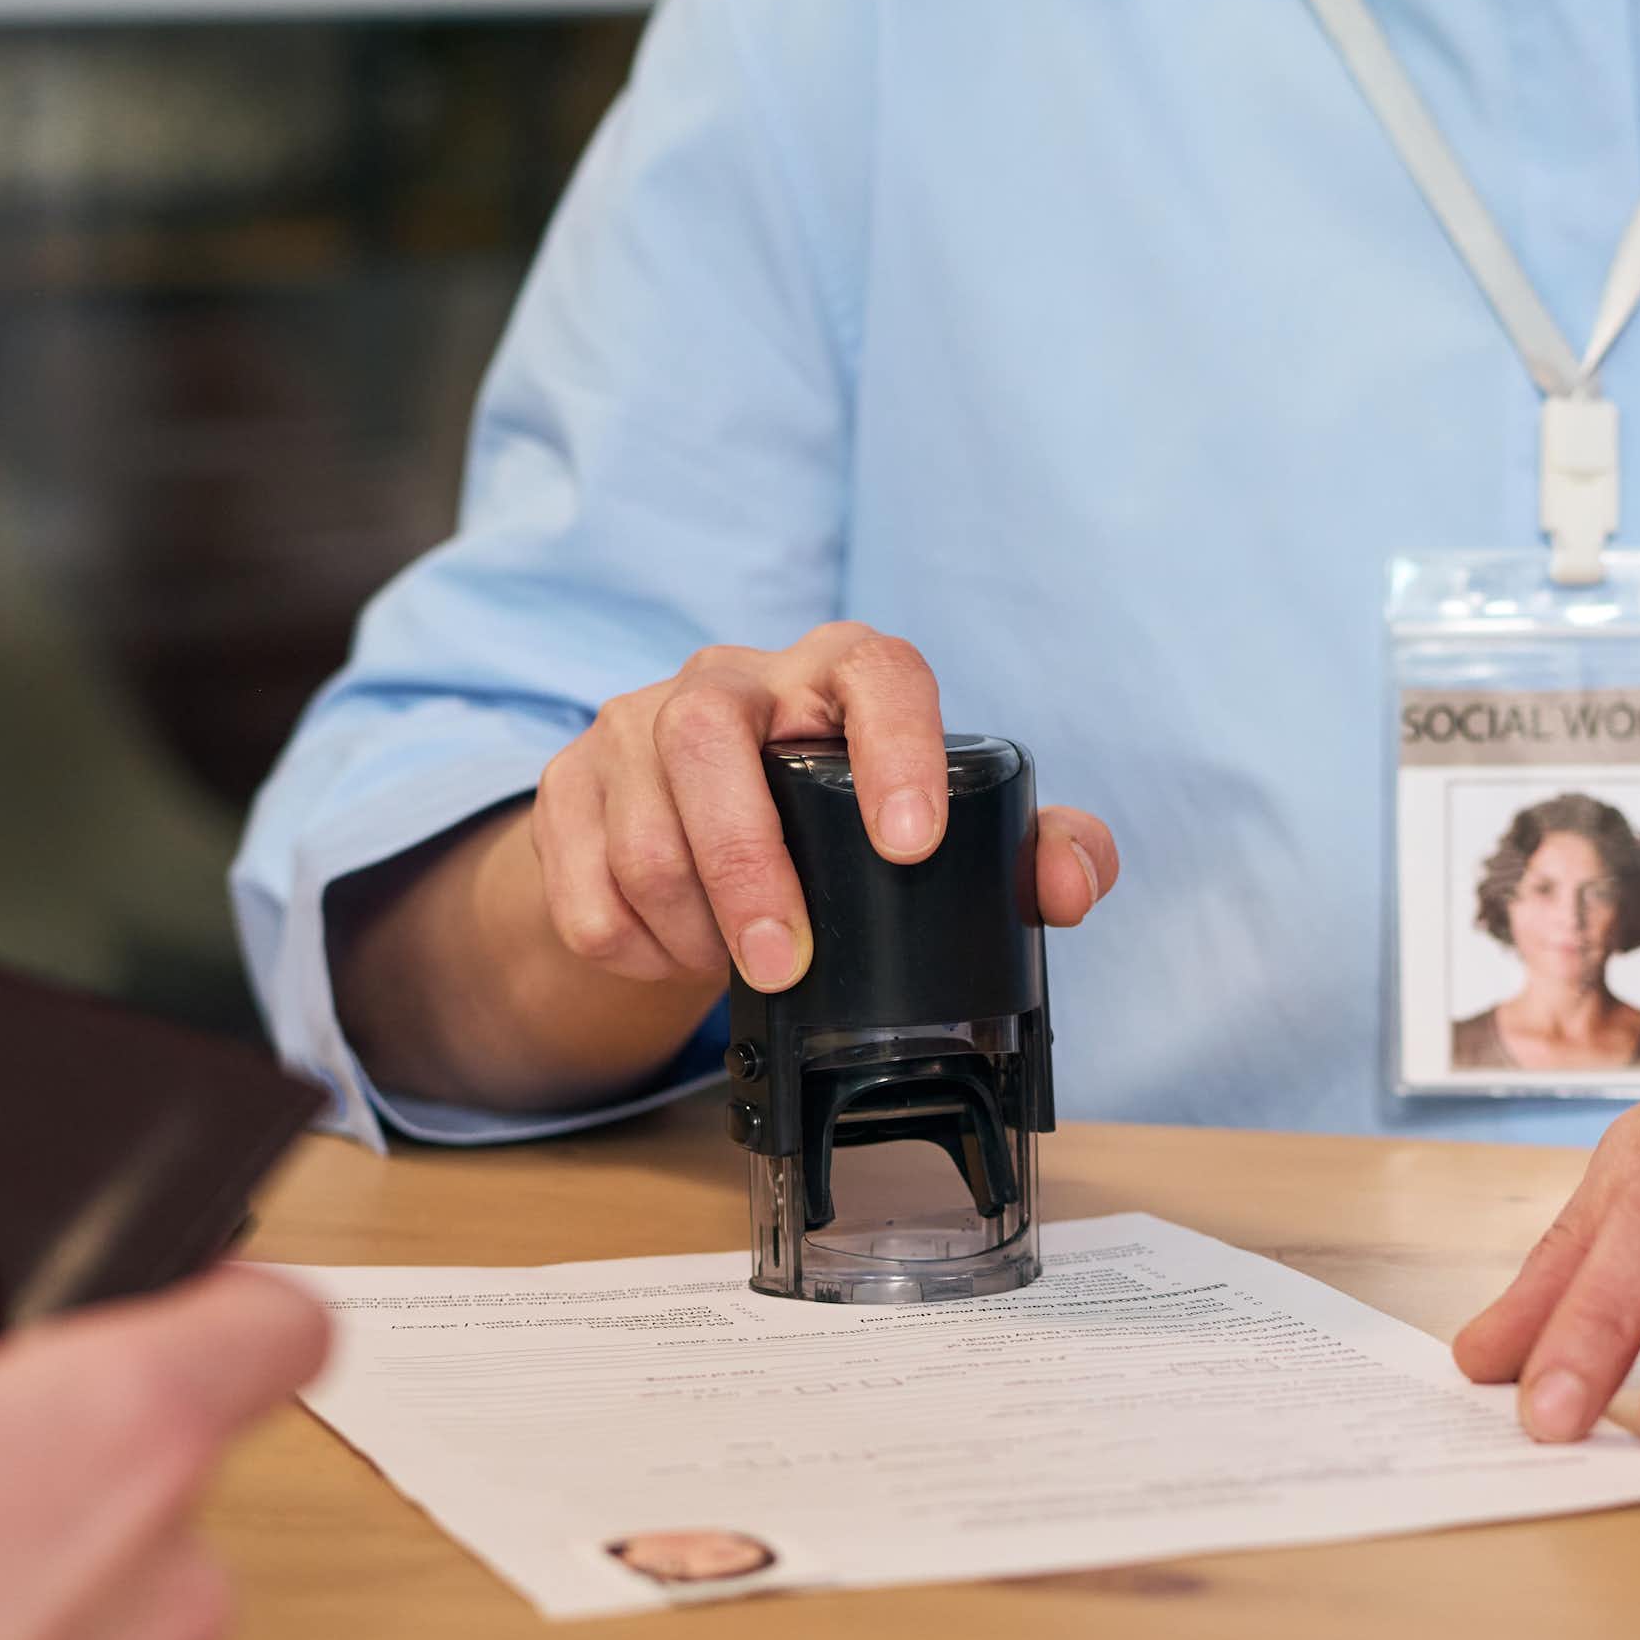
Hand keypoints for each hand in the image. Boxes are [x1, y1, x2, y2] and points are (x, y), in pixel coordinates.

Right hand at [533, 621, 1118, 991]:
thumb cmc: (839, 825)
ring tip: (737, 966)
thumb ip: (1032, 852)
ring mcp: (633, 724)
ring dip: (690, 926)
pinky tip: (676, 955)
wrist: (699, 832)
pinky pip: (584, 886)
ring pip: (639, 825)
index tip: (913, 843)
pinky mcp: (569, 786)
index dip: (898, 748)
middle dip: (746, 865)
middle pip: (708, 740)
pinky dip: (634, 947)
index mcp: (836, 673)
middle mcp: (729, 679)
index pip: (874, 673)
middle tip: (784, 964)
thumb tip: (1070, 887)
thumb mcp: (941, 833)